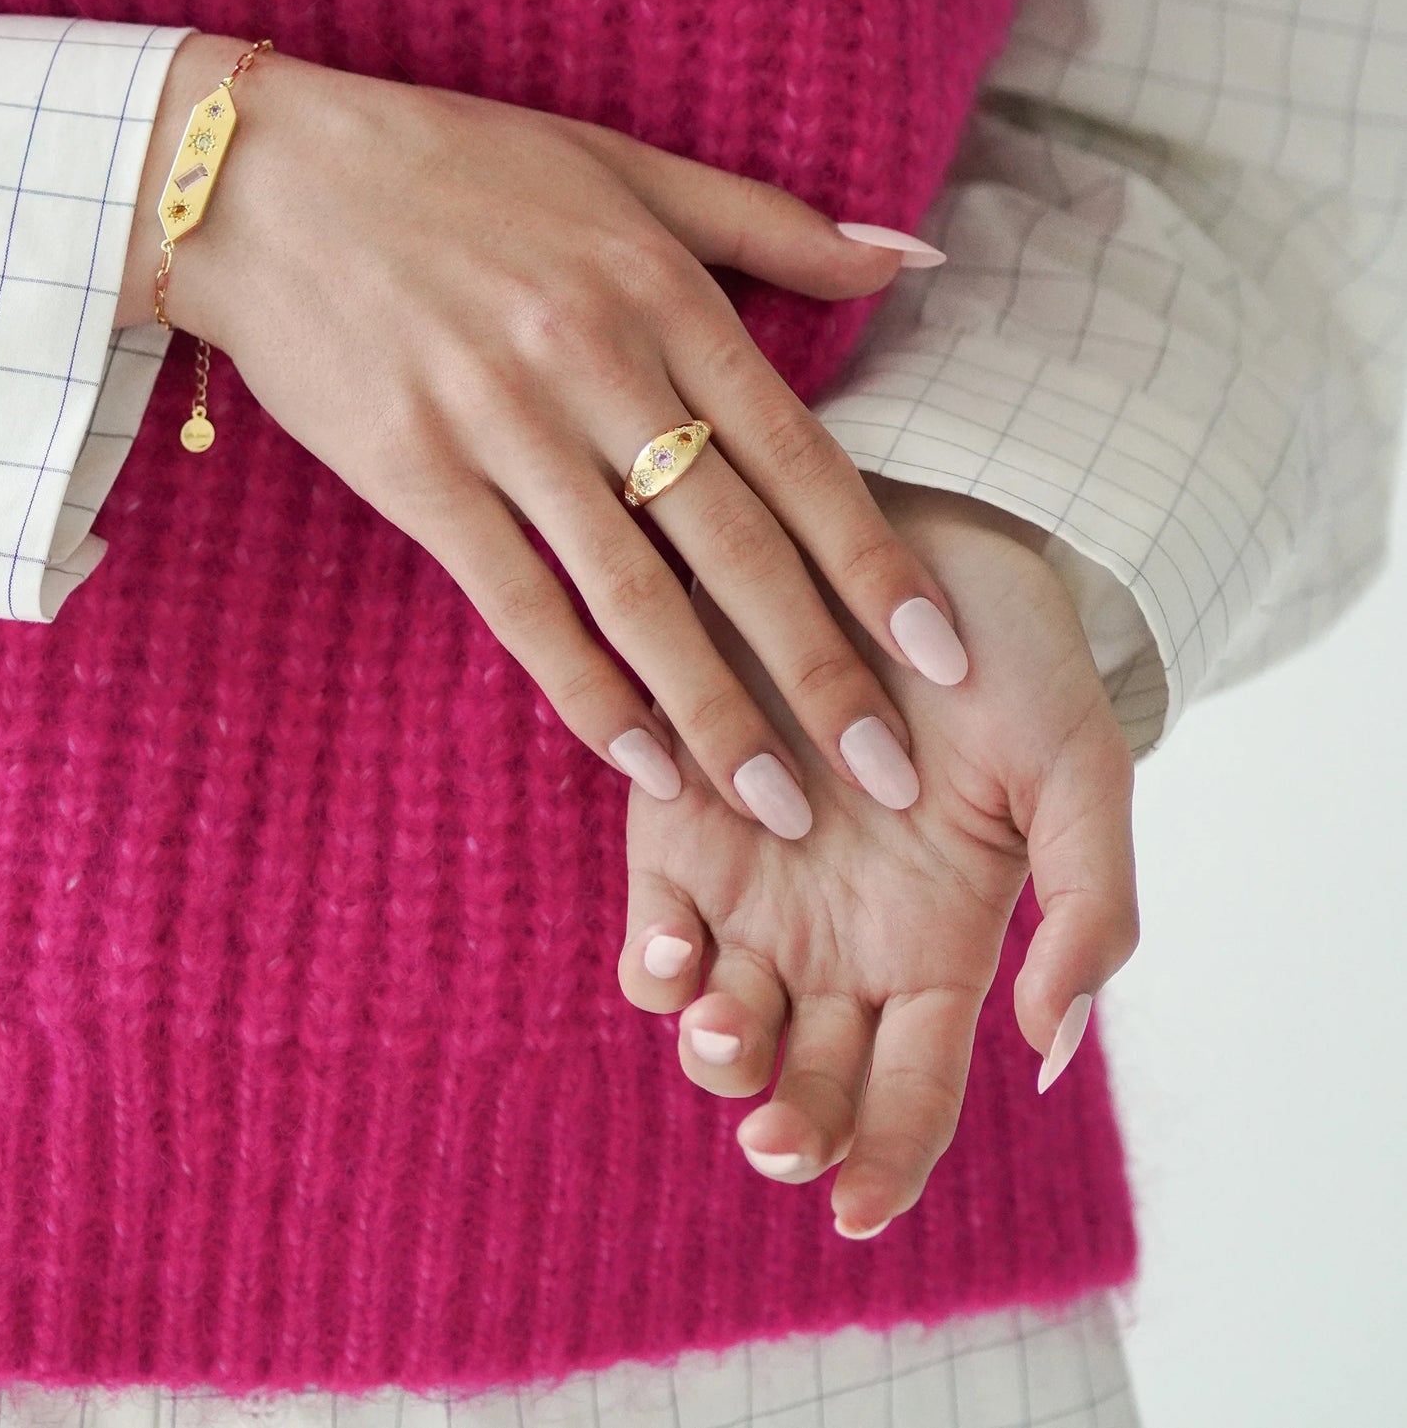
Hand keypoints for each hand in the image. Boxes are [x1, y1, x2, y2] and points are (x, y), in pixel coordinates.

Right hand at [117, 33, 968, 834]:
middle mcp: (597, 367)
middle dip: (820, 673)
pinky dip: (582, 689)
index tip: (943, 659)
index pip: (800, 457)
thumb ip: (775, 225)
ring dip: (714, 712)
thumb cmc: (463, 166)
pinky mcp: (417, 475)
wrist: (267, 179)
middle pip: (734, 549)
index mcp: (664, 295)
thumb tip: (916, 256)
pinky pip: (517, 603)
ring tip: (779, 806)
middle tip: (889, 776)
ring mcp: (503, 426)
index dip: (876, 567)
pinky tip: (641, 763)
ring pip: (634, 596)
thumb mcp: (630, 168)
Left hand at [618, 479, 1139, 1235]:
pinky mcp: (680, 817)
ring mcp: (756, 883)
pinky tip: (675, 955)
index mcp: (939, 944)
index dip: (884, 1165)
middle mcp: (839, 935)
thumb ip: (1090, 908)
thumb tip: (1048, 1050)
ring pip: (717, 1023)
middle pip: (805, 1081)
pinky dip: (653, 962)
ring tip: (730, 1027)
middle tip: (776, 1132)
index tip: (853, 1214)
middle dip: (786, 1126)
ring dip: (716, 1053)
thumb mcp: (1081, 771)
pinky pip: (652, 924)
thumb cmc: (1011, 654)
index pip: (910, 1094)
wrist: (918, 529)